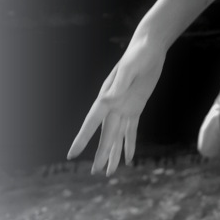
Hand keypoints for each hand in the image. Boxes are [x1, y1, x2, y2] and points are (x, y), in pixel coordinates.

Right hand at [67, 30, 165, 174]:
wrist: (148, 47)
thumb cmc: (138, 54)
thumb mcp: (131, 68)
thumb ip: (120, 84)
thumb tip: (108, 99)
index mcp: (107, 97)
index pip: (92, 122)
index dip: (82, 139)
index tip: (72, 154)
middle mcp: (113, 105)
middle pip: (106, 134)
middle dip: (101, 154)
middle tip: (95, 173)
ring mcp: (124, 107)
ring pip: (117, 136)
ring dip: (114, 153)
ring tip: (110, 172)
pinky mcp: (136, 106)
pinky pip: (132, 129)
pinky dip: (129, 143)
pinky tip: (128, 158)